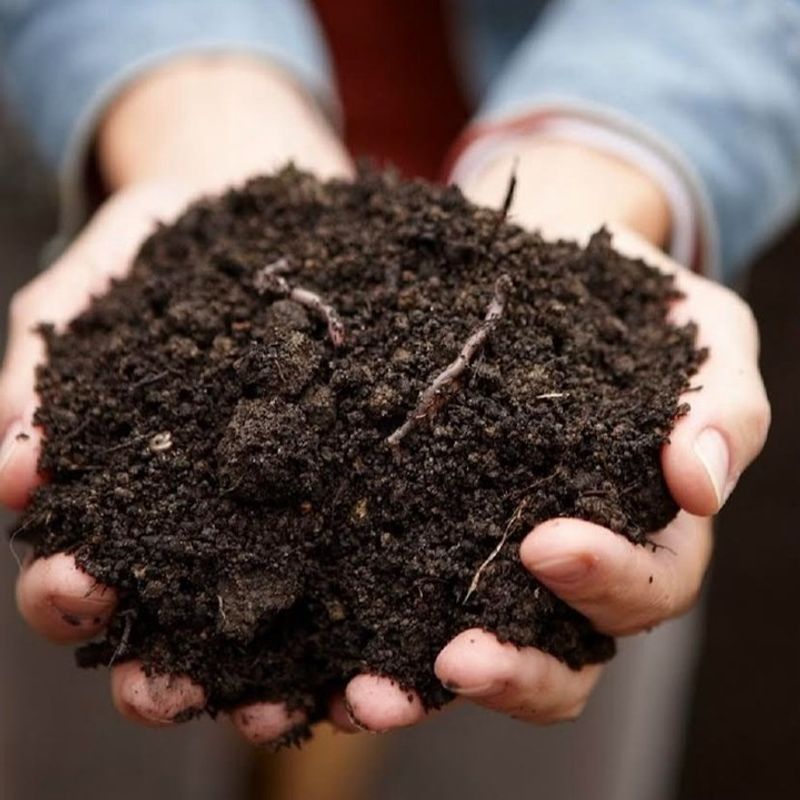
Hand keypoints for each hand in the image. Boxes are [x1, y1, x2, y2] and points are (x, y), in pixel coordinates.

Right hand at [1, 54, 366, 745]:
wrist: (257, 215)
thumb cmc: (160, 252)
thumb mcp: (92, 294)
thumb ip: (42, 369)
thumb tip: (10, 464)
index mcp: (124, 492)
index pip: (81, 572)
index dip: (69, 595)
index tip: (80, 586)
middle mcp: (199, 528)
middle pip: (167, 627)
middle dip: (158, 672)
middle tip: (164, 684)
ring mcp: (280, 525)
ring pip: (265, 634)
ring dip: (263, 684)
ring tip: (280, 705)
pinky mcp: (352, 507)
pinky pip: (358, 580)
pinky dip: (360, 628)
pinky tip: (377, 655)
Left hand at [333, 141, 769, 732]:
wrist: (543, 261)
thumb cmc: (631, 305)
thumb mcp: (701, 338)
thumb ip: (722, 405)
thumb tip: (700, 482)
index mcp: (647, 529)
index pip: (646, 585)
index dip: (607, 580)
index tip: (547, 543)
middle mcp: (569, 566)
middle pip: (559, 657)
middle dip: (512, 670)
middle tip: (458, 659)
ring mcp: (492, 561)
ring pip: (471, 653)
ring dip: (419, 690)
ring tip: (364, 698)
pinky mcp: (423, 538)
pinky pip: (398, 606)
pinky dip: (360, 647)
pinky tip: (312, 666)